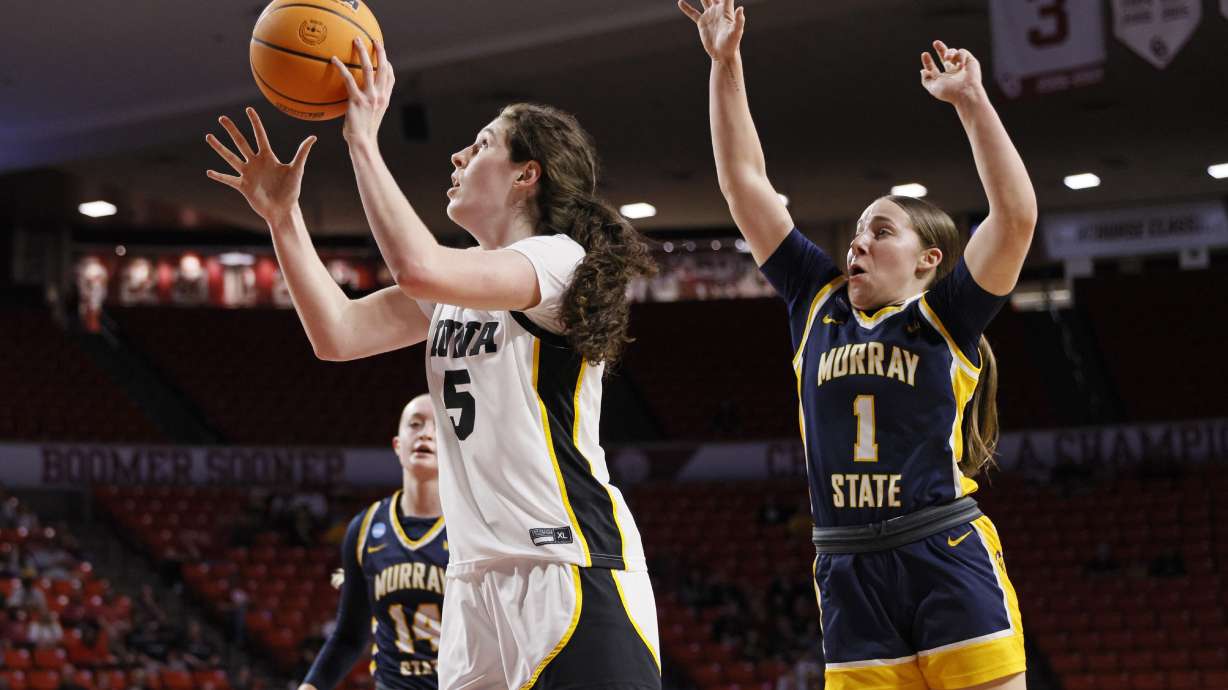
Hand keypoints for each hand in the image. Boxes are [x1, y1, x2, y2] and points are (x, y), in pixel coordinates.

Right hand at [205, 107, 315, 223]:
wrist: (284, 209)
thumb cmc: (291, 190)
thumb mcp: (297, 169)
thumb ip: (302, 153)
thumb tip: (313, 137)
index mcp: (268, 157)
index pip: (260, 136)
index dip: (255, 123)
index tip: (248, 109)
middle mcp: (255, 162)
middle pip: (241, 142)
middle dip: (232, 130)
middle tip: (222, 118)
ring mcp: (248, 173)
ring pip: (231, 157)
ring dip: (220, 147)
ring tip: (208, 136)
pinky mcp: (243, 186)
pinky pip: (229, 179)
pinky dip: (219, 176)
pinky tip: (209, 172)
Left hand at [332, 38, 393, 146]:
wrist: (362, 143)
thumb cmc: (362, 134)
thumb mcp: (369, 118)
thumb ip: (366, 106)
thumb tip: (355, 100)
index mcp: (384, 99)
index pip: (390, 78)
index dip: (388, 65)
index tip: (384, 57)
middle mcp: (380, 96)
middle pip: (383, 68)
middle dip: (380, 51)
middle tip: (373, 39)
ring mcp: (370, 97)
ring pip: (369, 68)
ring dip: (363, 51)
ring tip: (356, 40)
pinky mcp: (357, 100)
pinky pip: (349, 79)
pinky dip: (341, 67)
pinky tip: (334, 59)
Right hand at [678, 0, 744, 62]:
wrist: (723, 54)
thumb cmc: (732, 44)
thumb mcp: (736, 32)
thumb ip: (739, 20)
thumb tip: (741, 8)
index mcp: (726, 10)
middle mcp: (718, 10)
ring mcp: (709, 15)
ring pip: (704, 0)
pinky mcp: (702, 23)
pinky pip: (693, 13)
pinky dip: (687, 8)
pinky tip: (680, 2)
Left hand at [920, 40, 983, 105]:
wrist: (966, 92)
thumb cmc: (950, 92)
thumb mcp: (933, 88)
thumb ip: (926, 80)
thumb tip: (923, 70)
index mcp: (943, 78)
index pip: (933, 68)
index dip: (928, 61)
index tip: (924, 54)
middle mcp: (952, 72)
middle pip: (944, 57)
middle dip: (940, 49)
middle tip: (935, 42)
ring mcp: (961, 66)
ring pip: (953, 53)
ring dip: (948, 52)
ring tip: (947, 58)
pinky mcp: (970, 61)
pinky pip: (962, 52)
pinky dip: (959, 55)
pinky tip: (960, 64)